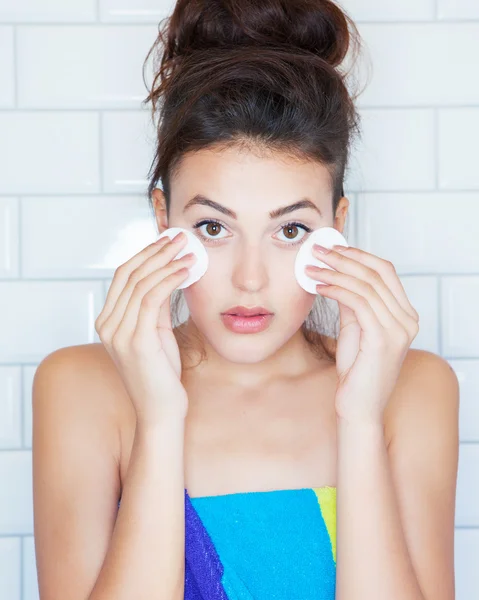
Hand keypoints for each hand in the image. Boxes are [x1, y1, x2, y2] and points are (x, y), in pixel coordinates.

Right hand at [95, 231, 196, 424]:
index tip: (167, 241)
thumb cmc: (161, 374)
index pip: (123, 276)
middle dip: (156, 251)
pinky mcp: (136, 341)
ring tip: (189, 252)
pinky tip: (186, 271)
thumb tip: (166, 276)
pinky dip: (170, 280)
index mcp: (108, 321)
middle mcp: (107, 325)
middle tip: (180, 238)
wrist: (161, 411)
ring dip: (167, 262)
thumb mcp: (155, 333)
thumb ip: (153, 307)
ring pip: (141, 283)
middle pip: (129, 273)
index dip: (145, 254)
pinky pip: (152, 299)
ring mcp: (119, 333)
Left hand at [305, 243, 419, 424]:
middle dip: (344, 258)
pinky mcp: (383, 339)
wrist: (358, 407)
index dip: (358, 255)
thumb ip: (352, 302)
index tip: (333, 248)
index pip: (385, 271)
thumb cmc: (356, 370)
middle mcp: (408, 320)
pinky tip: (318, 287)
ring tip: (311, 268)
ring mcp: (399, 330)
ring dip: (334, 272)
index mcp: (405, 314)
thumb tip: (337, 273)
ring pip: (366, 285)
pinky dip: (336, 290)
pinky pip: (358, 303)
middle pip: (376, 273)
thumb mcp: (355, 328)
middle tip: (317, 251)